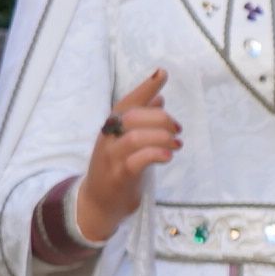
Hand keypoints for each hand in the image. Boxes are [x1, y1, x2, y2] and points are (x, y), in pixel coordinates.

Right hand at [73, 67, 181, 245]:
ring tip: (176, 144)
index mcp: (111, 126)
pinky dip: (156, 154)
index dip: (145, 87)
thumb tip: (159, 99)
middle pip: (133, 116)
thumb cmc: (115, 168)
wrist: (96, 202)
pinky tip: (168, 156)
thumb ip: (141, 120)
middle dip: (161, 118)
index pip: (127, 101)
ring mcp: (112, 157)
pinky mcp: (119, 176)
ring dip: (162, 137)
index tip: (162, 73)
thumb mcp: (127, 141)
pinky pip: (137, 160)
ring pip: (136, 137)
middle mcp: (108, 138)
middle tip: (178, 130)